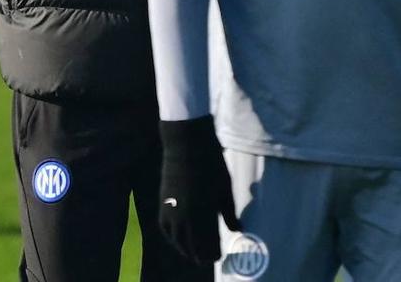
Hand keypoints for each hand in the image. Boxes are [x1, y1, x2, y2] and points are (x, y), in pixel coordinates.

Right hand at [158, 116, 238, 265]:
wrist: (186, 143)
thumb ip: (229, 213)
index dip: (213, 252)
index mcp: (203, 213)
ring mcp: (171, 209)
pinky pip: (165, 227)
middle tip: (207, 257)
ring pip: (177, 239)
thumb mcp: (225, 188)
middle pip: (192, 245)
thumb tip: (237, 230)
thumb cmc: (211, 164)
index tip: (218, 256)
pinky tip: (177, 238)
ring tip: (192, 252)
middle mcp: (185, 216)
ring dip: (185, 247)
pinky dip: (172, 236)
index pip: (207, 244)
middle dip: (200, 253)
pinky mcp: (163, 202)